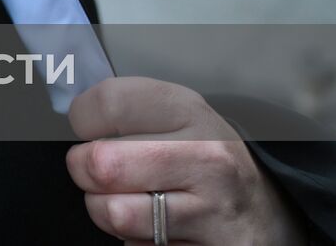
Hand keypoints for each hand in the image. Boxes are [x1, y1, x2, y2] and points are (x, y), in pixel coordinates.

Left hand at [66, 77, 307, 244]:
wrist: (264, 212)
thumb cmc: (203, 159)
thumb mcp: (175, 116)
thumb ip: (124, 110)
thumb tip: (70, 111)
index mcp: (189, 111)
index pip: (106, 103)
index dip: (83, 119)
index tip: (89, 128)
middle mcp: (206, 158)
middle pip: (101, 163)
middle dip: (84, 170)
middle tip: (97, 171)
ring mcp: (212, 211)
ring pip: (114, 213)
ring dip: (105, 211)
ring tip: (123, 200)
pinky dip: (134, 241)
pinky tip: (153, 229)